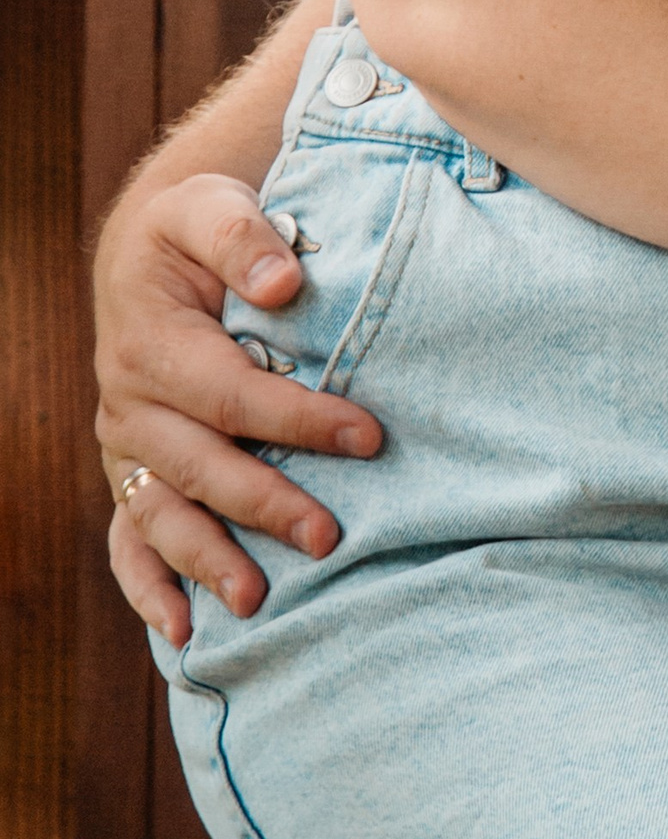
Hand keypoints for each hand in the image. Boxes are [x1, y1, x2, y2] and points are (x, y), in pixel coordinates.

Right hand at [95, 174, 382, 640]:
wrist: (151, 254)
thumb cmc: (196, 230)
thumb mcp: (211, 207)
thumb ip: (244, 237)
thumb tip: (283, 284)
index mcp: (151, 343)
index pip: (230, 393)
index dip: (298, 418)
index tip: (369, 437)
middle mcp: (129, 405)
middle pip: (199, 466)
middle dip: (264, 504)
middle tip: (330, 536)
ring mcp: (127, 449)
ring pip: (162, 516)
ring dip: (207, 561)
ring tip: (257, 602)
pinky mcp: (133, 475)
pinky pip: (129, 540)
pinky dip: (148, 587)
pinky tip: (184, 631)